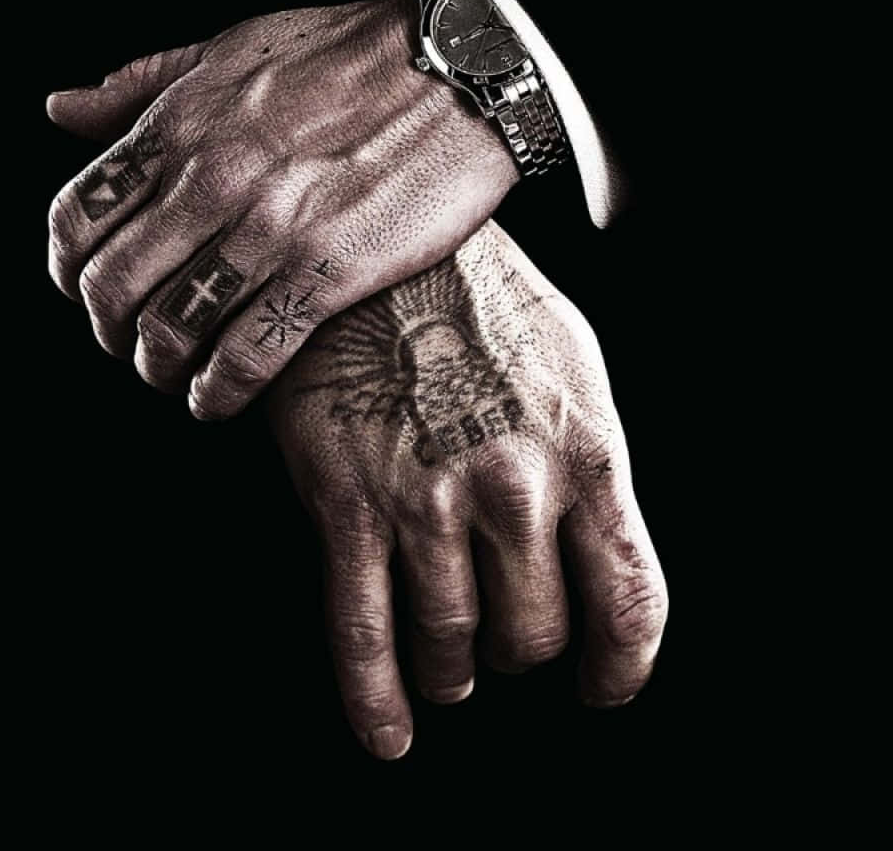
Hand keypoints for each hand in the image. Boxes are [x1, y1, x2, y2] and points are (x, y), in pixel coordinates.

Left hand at [46, 0, 518, 416]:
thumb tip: (59, 108)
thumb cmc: (341, 51)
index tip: (81, 288)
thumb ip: (137, 86)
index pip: (77, 218)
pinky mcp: (328, 271)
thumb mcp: (225, 49)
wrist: (458, 66)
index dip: (65, 269)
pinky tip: (216, 398)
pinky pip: (247, 354)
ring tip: (171, 374)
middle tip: (125, 342)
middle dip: (106, 329)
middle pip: (111, 285)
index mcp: (176, 126)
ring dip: (157, 366)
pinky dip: (217, 390)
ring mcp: (266, 229)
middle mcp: (209, 180)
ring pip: (170, 327)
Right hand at [270, 223, 667, 758]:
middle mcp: (514, 488)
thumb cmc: (468, 294)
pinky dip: (376, 696)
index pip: (627, 601)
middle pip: (535, 630)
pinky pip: (364, 627)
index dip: (622, 665)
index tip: (604, 687)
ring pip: (454, 638)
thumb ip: (583, 456)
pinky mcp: (349, 503)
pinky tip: (389, 733)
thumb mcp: (566, 362)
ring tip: (451, 671)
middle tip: (505, 646)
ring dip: (455, 671)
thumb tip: (588, 537)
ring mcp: (428, 501)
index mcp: (584, 453)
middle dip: (522, 652)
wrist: (364, 242)